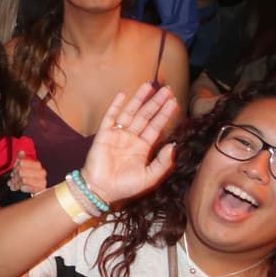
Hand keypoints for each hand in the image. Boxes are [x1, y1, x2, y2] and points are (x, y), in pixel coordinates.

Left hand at [8, 151, 47, 194]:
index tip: (13, 173)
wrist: (33, 192)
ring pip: (24, 179)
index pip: (21, 162)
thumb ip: (21, 159)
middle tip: (11, 181)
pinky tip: (21, 188)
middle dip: (14, 177)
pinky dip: (24, 188)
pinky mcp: (42, 190)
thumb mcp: (22, 168)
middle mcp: (42, 172)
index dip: (15, 168)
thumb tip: (21, 151)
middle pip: (21, 171)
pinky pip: (30, 188)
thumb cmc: (26, 178)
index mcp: (37, 165)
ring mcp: (42, 181)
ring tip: (13, 186)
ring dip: (16, 184)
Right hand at [78, 84, 178, 203]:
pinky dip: (116, 106)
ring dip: (139, 99)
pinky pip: (110, 117)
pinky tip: (123, 95)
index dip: (165, 114)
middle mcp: (131, 138)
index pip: (156, 127)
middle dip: (156, 103)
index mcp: (143, 148)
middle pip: (146, 116)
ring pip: (130, 112)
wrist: (100, 190)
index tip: (174, 102)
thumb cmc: (124, 186)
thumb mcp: (150, 177)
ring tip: (149, 86)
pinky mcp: (104, 134)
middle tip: (167, 89)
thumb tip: (174, 145)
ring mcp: (117, 135)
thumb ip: (163, 162)